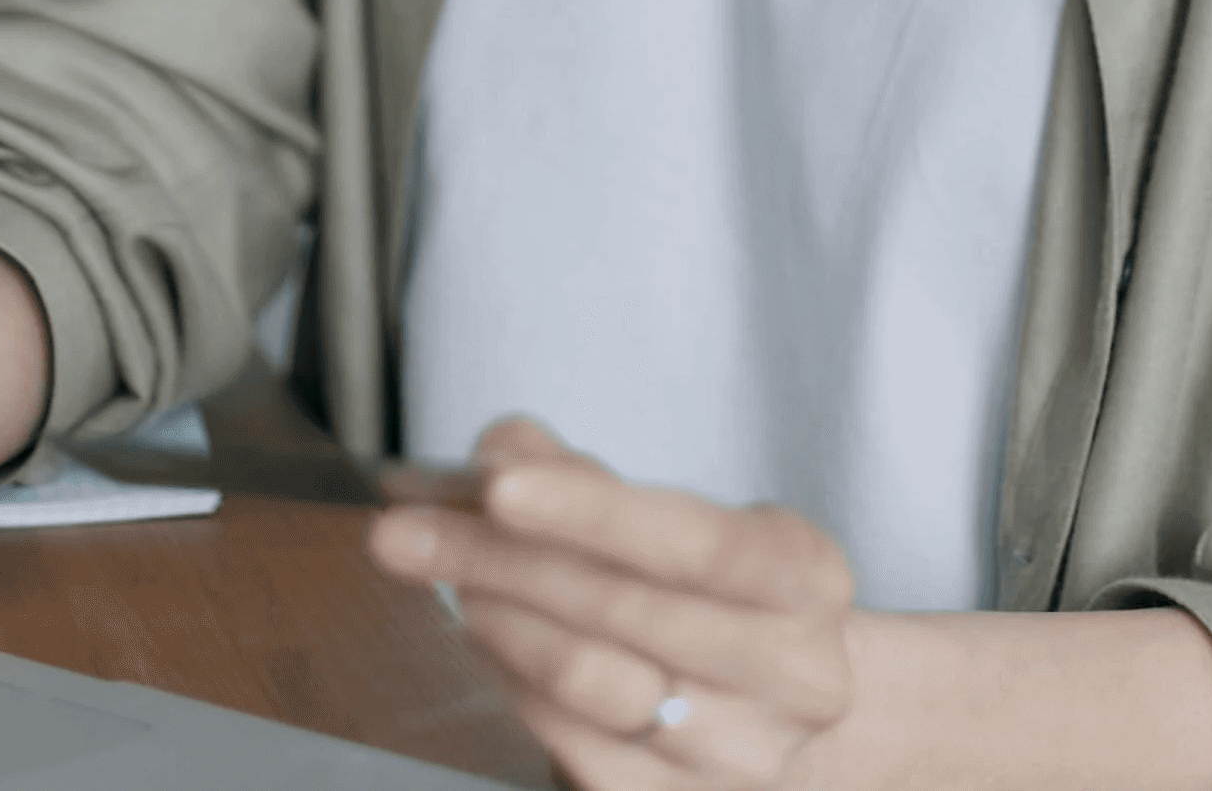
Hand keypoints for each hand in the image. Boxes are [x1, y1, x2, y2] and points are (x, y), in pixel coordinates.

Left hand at [369, 419, 854, 787]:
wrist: (774, 703)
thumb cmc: (708, 588)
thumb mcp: (674, 511)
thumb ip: (580, 472)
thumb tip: (495, 453)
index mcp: (806, 575)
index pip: (694, 540)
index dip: (590, 510)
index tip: (495, 483)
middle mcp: (794, 676)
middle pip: (623, 609)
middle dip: (500, 560)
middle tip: (405, 531)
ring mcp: (745, 757)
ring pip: (593, 684)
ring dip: (501, 621)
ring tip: (450, 577)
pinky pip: (577, 748)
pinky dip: (516, 686)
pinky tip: (488, 641)